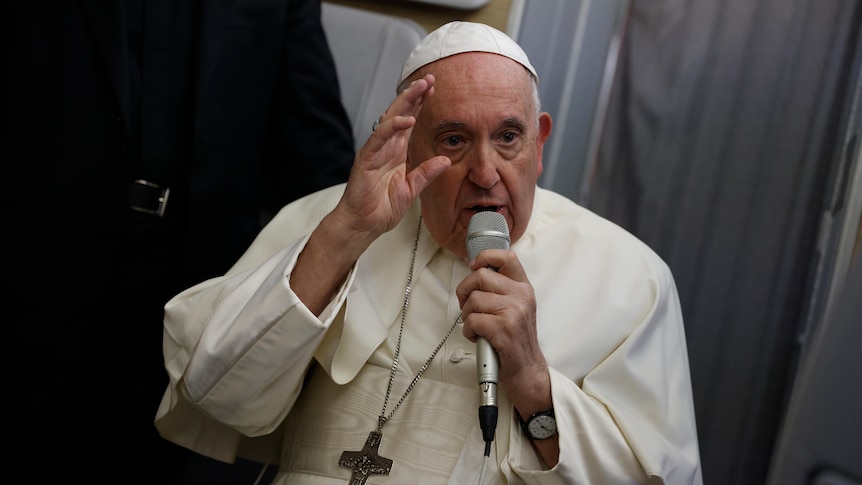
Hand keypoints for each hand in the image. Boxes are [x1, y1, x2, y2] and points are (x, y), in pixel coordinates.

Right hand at [333, 74, 450, 242]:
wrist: (363, 225)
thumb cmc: (381, 209)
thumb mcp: (411, 189)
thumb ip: (426, 173)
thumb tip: (446, 160)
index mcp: (396, 153)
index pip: (409, 122)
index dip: (420, 105)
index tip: (433, 90)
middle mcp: (385, 148)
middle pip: (401, 114)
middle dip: (414, 96)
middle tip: (429, 80)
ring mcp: (374, 151)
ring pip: (390, 120)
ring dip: (405, 103)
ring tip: (419, 88)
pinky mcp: (365, 159)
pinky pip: (378, 138)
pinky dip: (391, 127)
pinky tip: (406, 119)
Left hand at [456, 249, 548, 398]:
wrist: (527, 369)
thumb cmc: (516, 339)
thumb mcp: (517, 307)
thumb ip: (501, 289)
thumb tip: (475, 272)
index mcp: (524, 287)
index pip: (506, 257)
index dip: (485, 257)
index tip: (474, 266)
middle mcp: (521, 296)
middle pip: (480, 276)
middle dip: (465, 291)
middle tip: (468, 306)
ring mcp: (513, 312)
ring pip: (473, 300)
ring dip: (467, 315)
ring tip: (477, 326)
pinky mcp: (503, 329)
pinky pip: (471, 320)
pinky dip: (468, 331)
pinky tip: (478, 337)